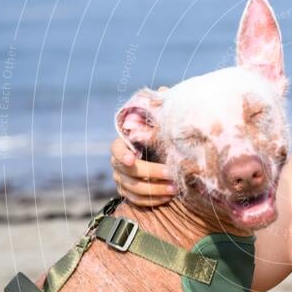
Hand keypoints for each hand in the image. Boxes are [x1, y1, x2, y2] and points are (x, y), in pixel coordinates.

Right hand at [110, 86, 175, 206]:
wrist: (166, 158)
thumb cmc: (162, 138)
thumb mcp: (162, 125)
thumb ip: (160, 111)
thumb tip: (163, 91)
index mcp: (124, 144)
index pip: (116, 149)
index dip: (122, 154)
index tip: (134, 159)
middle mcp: (119, 163)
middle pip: (129, 172)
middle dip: (151, 174)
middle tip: (171, 174)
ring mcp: (122, 179)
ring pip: (134, 188)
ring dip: (155, 190)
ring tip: (175, 188)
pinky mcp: (128, 193)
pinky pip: (137, 201)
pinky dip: (152, 201)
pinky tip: (168, 198)